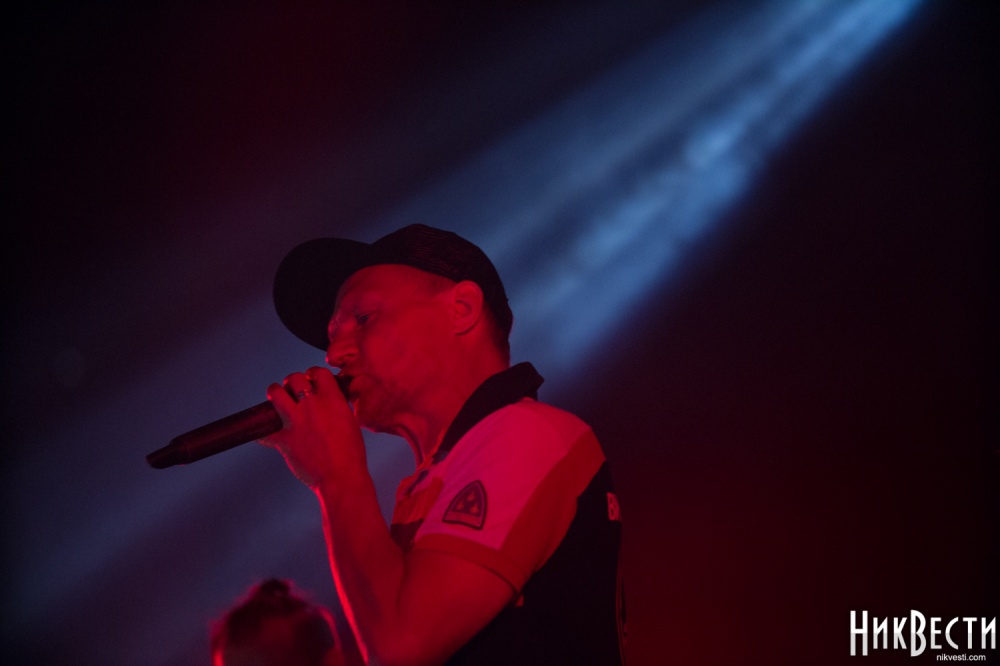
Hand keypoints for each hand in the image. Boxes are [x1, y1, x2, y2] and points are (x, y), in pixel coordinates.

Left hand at [259, 366, 365, 488]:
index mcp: (333, 401)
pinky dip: (262, 433)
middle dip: (292, 382)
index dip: (313, 374)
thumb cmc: (351, 455)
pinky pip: (265, 432)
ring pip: (276, 394)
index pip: (318, 373)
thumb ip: (339, 409)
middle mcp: (313, 406)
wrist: (341, 477)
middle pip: (295, 379)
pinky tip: (264, 434)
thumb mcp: (351, 423)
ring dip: (275, 393)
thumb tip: (332, 404)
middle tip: (292, 389)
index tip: (310, 379)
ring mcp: (296, 422)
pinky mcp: (284, 440)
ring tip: (276, 396)